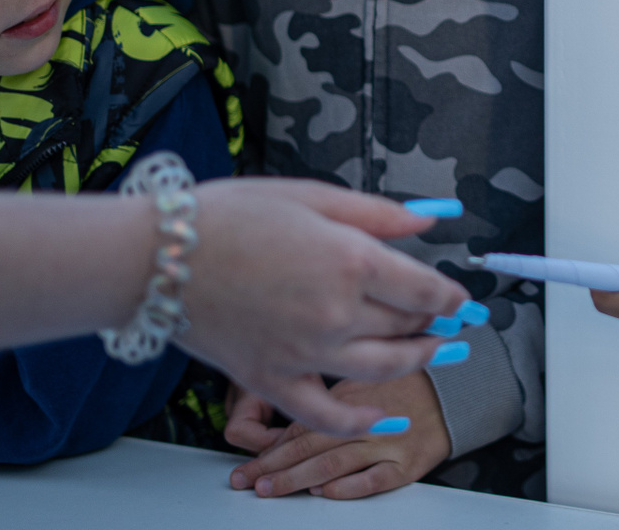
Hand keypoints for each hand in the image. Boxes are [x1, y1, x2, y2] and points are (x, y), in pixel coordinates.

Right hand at [176, 179, 467, 437]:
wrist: (155, 256)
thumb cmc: (227, 217)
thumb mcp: (311, 197)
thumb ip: (377, 214)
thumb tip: (430, 219)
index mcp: (352, 261)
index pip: (425, 290)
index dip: (451, 298)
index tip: (463, 300)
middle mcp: (336, 313)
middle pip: (407, 328)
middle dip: (438, 326)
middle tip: (455, 324)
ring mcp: (304, 353)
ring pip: (382, 370)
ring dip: (417, 362)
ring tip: (435, 354)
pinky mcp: (271, 380)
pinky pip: (325, 414)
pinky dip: (360, 421)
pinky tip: (384, 419)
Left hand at [228, 370, 451, 498]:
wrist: (462, 390)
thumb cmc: (411, 384)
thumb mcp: (365, 379)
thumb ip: (331, 400)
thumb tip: (290, 429)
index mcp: (353, 395)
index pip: (303, 425)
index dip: (270, 447)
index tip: (248, 462)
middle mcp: (366, 419)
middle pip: (309, 446)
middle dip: (272, 466)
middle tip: (246, 481)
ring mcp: (387, 444)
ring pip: (332, 464)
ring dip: (296, 479)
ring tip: (271, 490)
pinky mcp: (408, 464)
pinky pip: (372, 480)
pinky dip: (346, 488)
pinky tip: (324, 492)